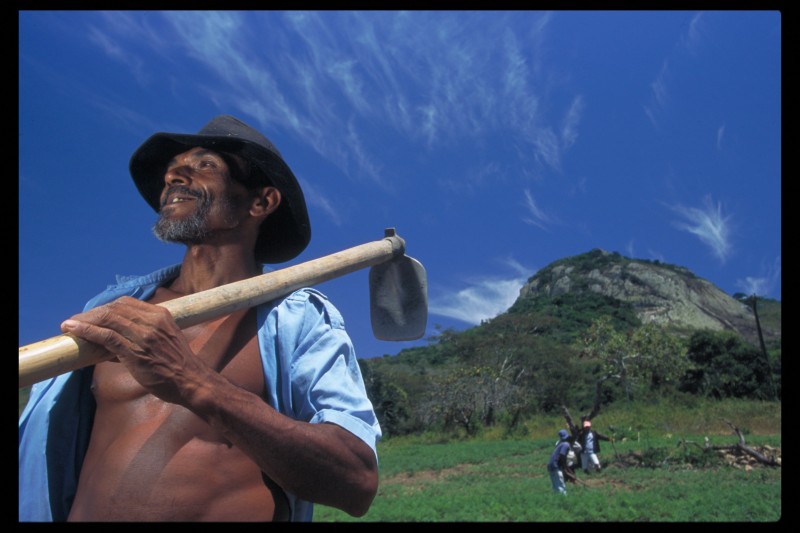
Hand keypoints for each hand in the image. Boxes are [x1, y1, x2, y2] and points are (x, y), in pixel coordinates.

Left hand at [60, 296, 207, 403]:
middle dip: (92, 313)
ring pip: (108, 319)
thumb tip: (113, 341)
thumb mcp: (167, 339)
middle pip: (114, 308)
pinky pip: (106, 336)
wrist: (192, 381)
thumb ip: (146, 334)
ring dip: (85, 320)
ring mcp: (143, 335)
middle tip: (77, 322)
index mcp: (161, 314)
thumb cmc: (178, 365)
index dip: (106, 307)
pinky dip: (87, 331)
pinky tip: (74, 330)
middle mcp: (152, 320)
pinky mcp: (135, 350)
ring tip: (69, 325)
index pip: (126, 303)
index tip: (93, 315)